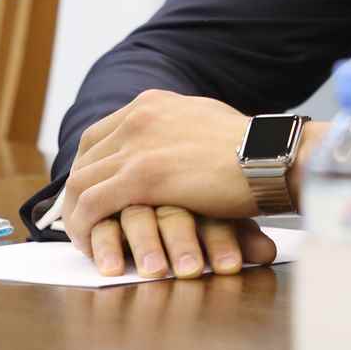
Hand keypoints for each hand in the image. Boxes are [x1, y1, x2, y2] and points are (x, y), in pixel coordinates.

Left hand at [61, 91, 263, 271]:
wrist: (273, 156)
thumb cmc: (255, 149)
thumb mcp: (208, 124)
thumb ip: (181, 132)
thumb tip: (175, 149)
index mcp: (153, 103)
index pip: (99, 134)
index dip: (89, 167)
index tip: (91, 191)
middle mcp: (139, 116)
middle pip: (85, 158)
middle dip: (78, 193)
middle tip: (83, 221)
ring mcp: (138, 145)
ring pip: (81, 183)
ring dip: (76, 215)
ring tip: (84, 240)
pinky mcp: (141, 177)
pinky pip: (91, 206)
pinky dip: (83, 228)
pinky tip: (91, 246)